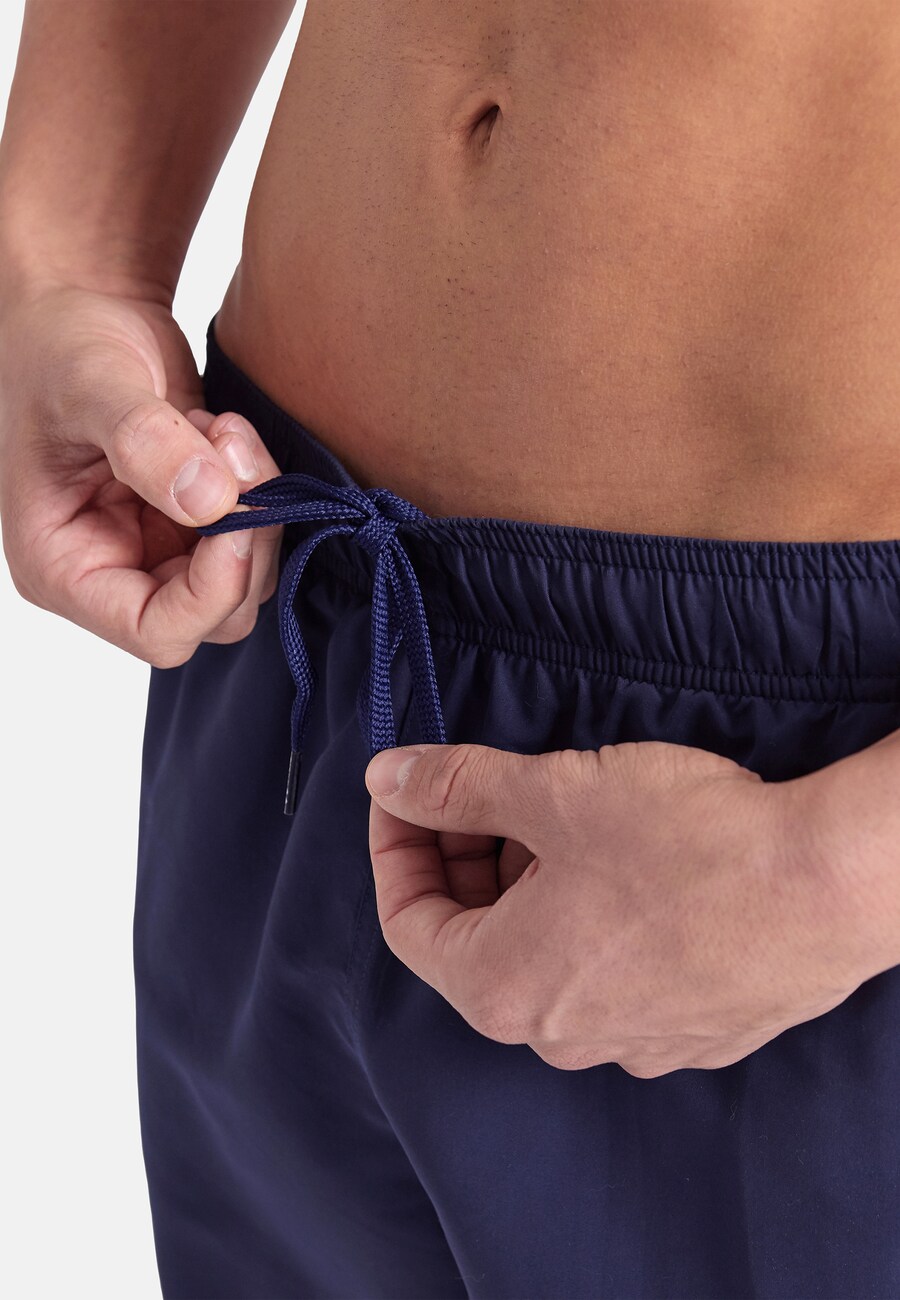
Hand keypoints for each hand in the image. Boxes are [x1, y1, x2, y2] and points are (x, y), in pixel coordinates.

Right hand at [0, 281, 280, 663]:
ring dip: (255, 509)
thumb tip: (209, 500)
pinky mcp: (194, 528)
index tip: (236, 515)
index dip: (211, 590)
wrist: (87, 308)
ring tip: (224, 432)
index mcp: (63, 568)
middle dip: (243, 541)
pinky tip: (226, 437)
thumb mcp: (91, 382)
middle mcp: (111, 573)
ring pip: (244, 581)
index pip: (155, 631)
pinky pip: (251, 539)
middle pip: (213, 615)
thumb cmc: (60, 344)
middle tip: (233, 449)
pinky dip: (257, 491)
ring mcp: (156, 553)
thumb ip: (144, 441)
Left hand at [366, 741, 864, 1075]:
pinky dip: (594, 918)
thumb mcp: (552, 792)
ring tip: (566, 819)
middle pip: (477, 940)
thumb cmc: (687, 844)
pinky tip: (628, 864)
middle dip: (468, 859)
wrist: (828, 887)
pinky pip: (612, 973)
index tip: (408, 795)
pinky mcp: (692, 1030)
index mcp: (502, 988)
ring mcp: (631, 1041)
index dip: (397, 847)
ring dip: (533, 886)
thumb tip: (386, 777)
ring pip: (547, 955)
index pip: (408, 922)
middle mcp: (558, 1035)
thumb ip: (455, 785)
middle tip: (488, 791)